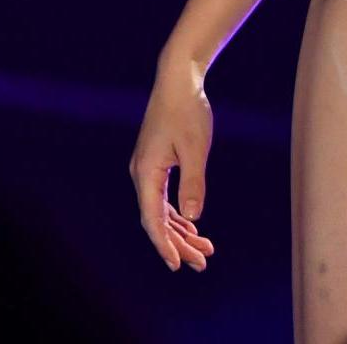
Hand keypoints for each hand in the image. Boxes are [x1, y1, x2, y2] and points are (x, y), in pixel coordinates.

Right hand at [130, 58, 218, 272]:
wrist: (178, 81)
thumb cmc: (188, 111)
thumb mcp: (196, 147)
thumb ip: (194, 182)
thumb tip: (194, 217)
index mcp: (147, 173)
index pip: (153, 219)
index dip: (165, 244)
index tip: (178, 265)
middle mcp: (142, 175)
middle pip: (157, 220)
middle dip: (179, 243)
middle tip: (202, 263)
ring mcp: (148, 170)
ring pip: (161, 210)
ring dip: (181, 230)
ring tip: (205, 250)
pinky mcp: (157, 163)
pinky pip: (164, 198)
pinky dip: (178, 213)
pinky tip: (192, 226)